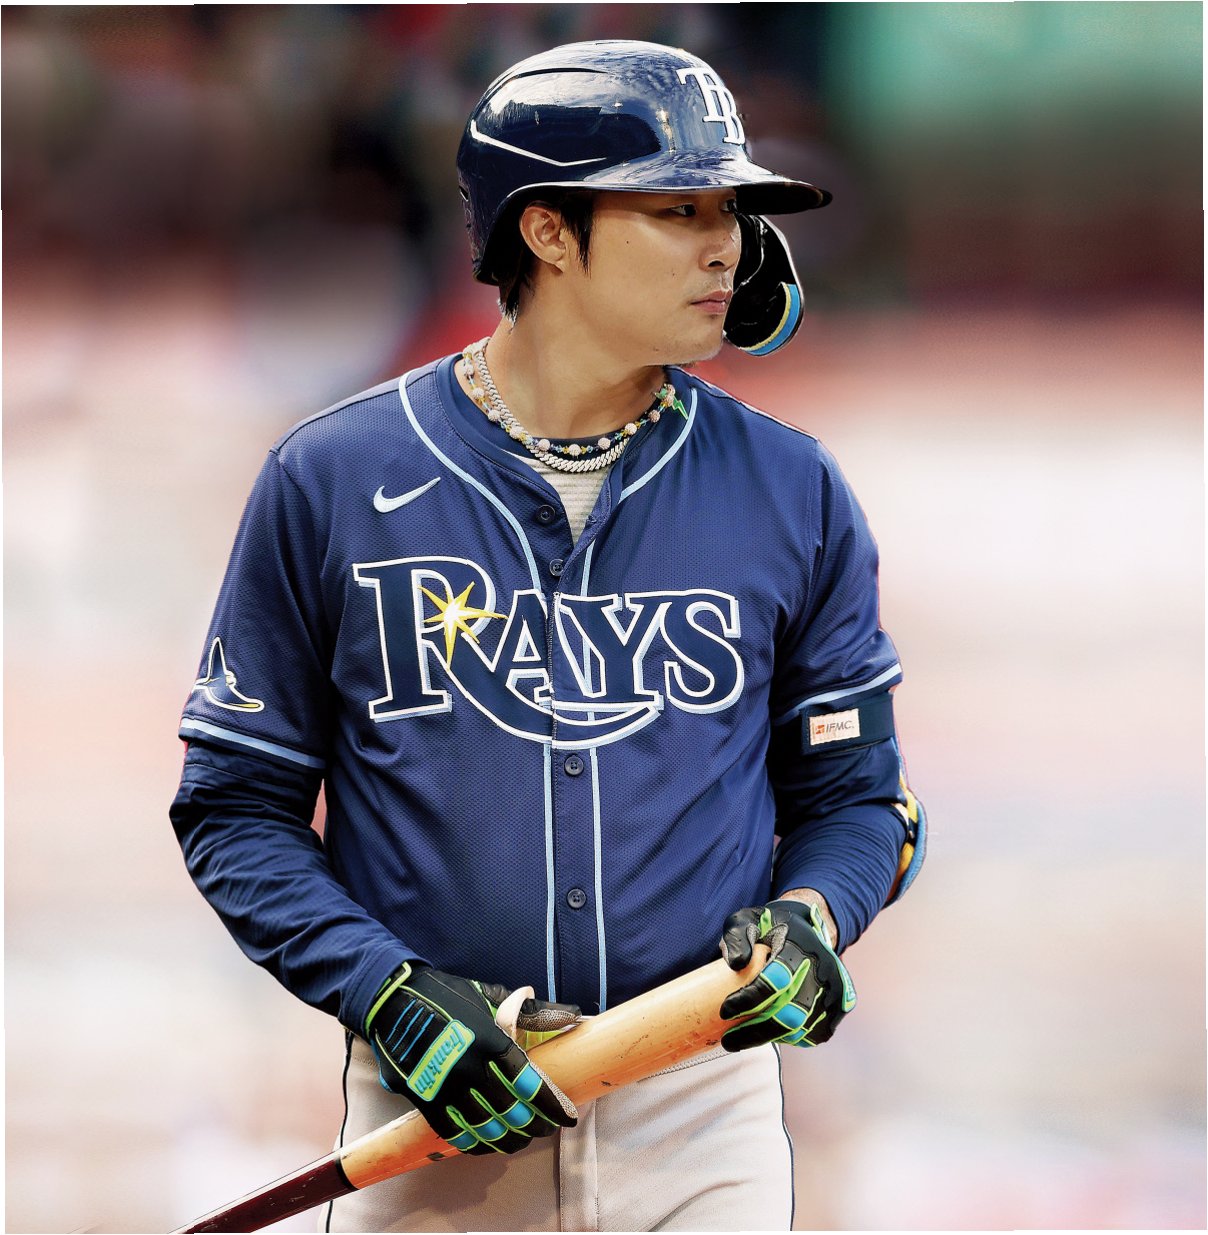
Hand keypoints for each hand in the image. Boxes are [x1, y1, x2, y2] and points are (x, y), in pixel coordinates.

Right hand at [365, 964, 579, 1153]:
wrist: (393, 1002)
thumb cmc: (448, 996)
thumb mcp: (490, 997)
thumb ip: (531, 1012)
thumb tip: (572, 1014)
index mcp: (490, 1040)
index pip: (529, 1083)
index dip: (551, 1105)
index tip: (568, 1117)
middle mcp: (471, 1068)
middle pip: (511, 1112)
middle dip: (535, 1126)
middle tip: (547, 1130)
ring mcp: (446, 1087)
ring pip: (486, 1129)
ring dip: (508, 1140)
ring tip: (522, 1140)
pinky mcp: (425, 1101)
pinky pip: (456, 1133)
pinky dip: (476, 1143)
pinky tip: (488, 1144)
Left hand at [717, 899, 855, 1050]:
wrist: (808, 927)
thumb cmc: (771, 927)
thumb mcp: (747, 920)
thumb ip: (737, 937)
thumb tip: (736, 963)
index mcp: (798, 945)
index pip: (775, 980)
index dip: (749, 1000)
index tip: (725, 1011)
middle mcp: (822, 969)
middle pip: (791, 1013)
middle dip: (756, 1032)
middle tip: (729, 1040)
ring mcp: (835, 988)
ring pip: (803, 1028)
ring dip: (771, 1038)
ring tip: (744, 1039)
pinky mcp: (841, 1004)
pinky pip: (817, 1034)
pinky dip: (793, 1039)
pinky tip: (773, 1033)